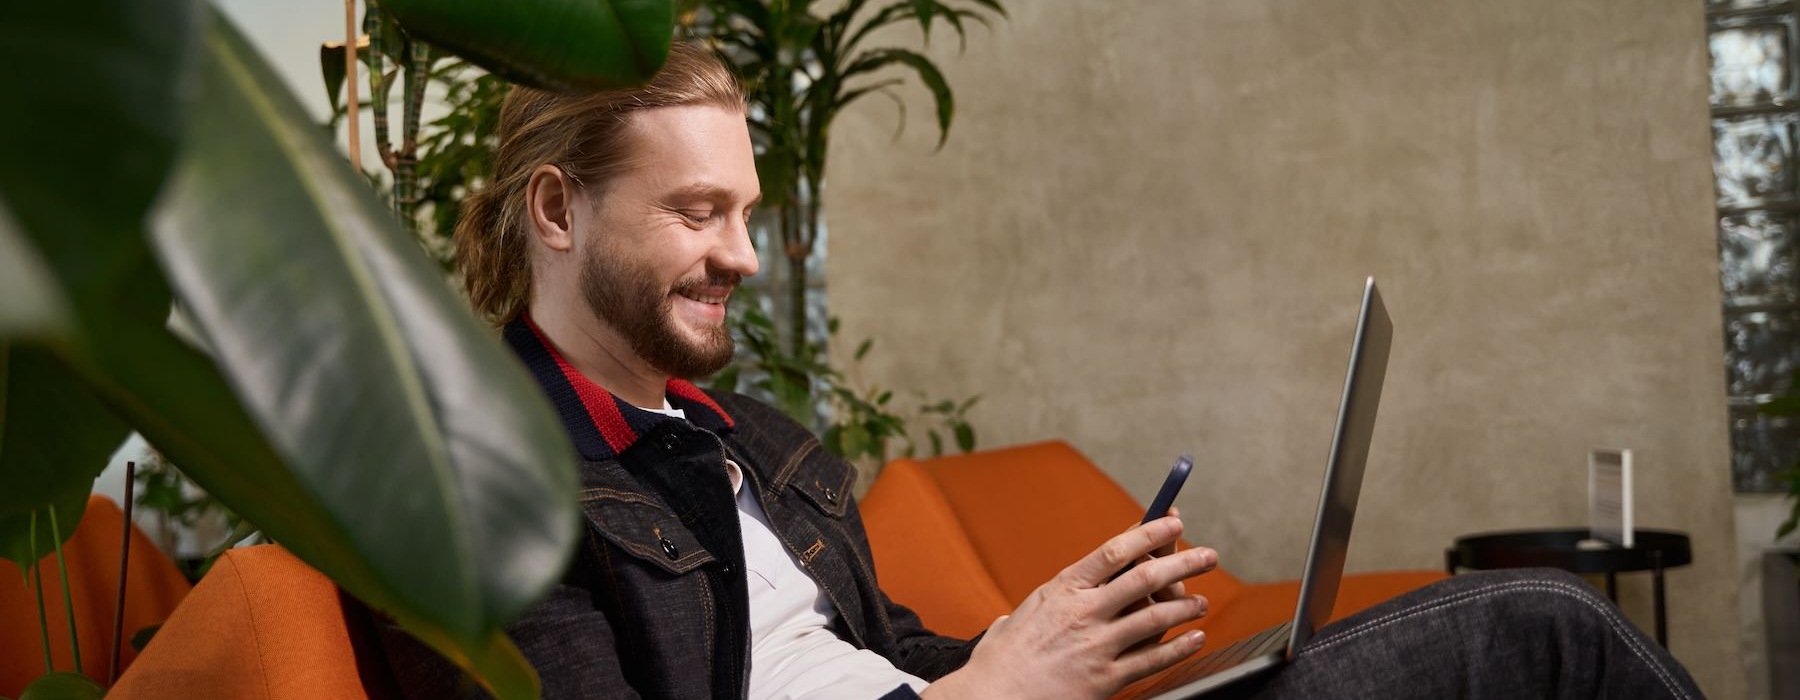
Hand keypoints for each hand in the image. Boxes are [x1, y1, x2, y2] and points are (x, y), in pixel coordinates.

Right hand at [922, 515, 1219, 699]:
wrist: (992, 698)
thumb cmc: (1003, 659)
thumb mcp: (1022, 613)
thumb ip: (1051, 598)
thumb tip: (1066, 587)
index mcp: (1064, 588)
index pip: (1116, 550)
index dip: (1150, 533)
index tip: (1172, 521)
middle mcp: (1083, 612)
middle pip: (1145, 578)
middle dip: (1183, 562)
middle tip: (1207, 556)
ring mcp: (1097, 645)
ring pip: (1156, 618)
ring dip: (1186, 607)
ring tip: (1201, 603)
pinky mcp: (1105, 678)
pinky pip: (1152, 660)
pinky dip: (1179, 648)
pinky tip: (1194, 638)